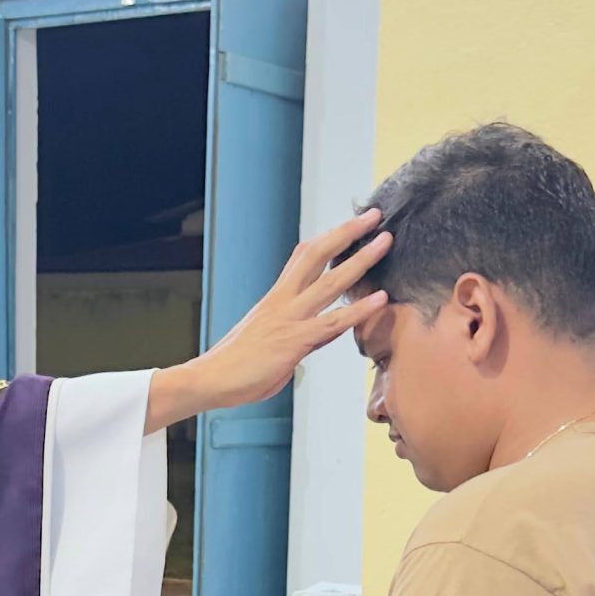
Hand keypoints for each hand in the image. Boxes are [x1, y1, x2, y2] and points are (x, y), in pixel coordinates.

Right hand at [145, 212, 390, 429]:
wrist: (209, 379)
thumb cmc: (236, 365)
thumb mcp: (269, 339)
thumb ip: (297, 331)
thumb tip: (319, 333)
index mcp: (276, 297)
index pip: (304, 256)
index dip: (329, 237)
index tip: (352, 223)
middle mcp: (283, 300)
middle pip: (317, 254)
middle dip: (347, 232)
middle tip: (374, 216)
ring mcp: (289, 318)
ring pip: (330, 281)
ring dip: (360, 260)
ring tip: (386, 242)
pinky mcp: (294, 341)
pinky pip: (332, 322)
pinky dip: (358, 309)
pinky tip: (380, 299)